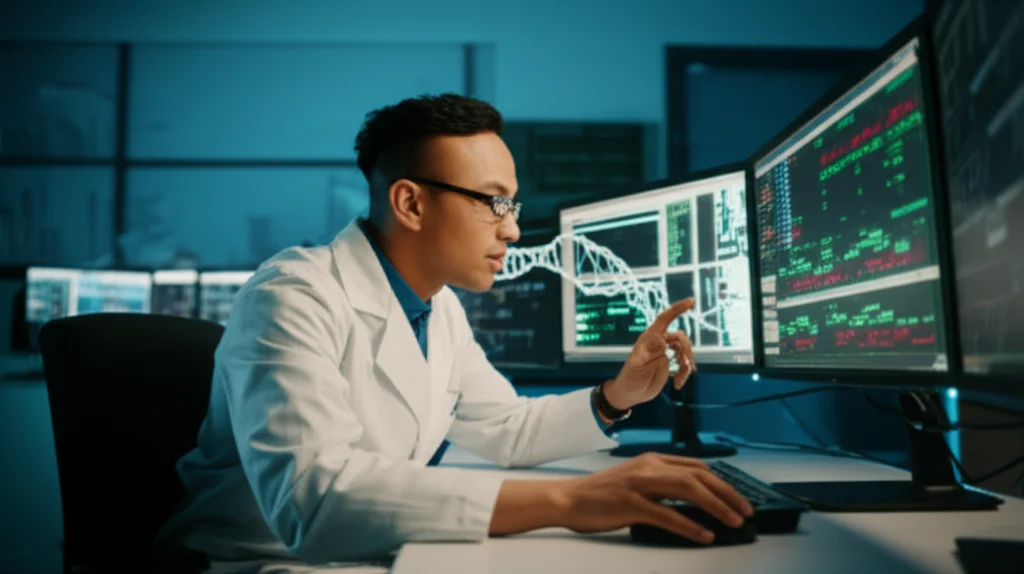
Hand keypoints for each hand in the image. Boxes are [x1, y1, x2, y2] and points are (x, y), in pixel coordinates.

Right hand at [555, 453, 753, 543]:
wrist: (568, 498)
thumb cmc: (601, 494)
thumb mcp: (634, 480)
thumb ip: (659, 484)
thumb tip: (689, 498)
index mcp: (651, 460)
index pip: (695, 466)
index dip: (721, 482)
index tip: (738, 497)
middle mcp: (649, 467)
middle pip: (698, 475)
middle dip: (727, 493)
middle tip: (746, 510)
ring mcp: (640, 484)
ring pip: (688, 490)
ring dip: (716, 507)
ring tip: (734, 521)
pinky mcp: (631, 504)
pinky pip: (668, 515)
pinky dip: (690, 526)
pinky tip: (704, 535)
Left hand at [604, 298, 696, 409]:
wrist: (631, 393)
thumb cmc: (631, 377)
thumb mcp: (638, 363)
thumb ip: (650, 350)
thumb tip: (662, 338)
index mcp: (650, 338)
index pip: (665, 318)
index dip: (677, 309)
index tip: (691, 301)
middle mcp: (659, 342)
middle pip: (681, 338)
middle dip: (686, 351)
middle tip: (686, 366)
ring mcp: (665, 352)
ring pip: (685, 352)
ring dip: (686, 364)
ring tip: (680, 379)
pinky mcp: (670, 363)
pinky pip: (683, 364)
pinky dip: (684, 374)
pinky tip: (678, 384)